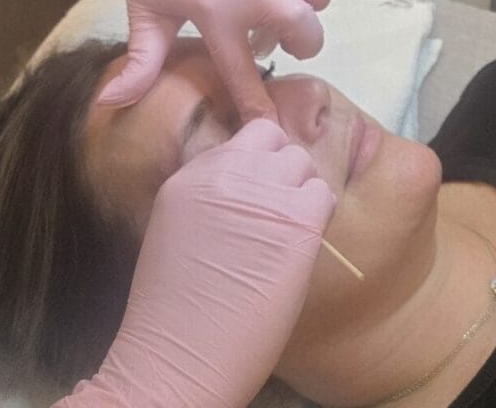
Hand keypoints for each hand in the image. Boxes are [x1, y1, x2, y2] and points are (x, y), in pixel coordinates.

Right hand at [56, 119, 334, 407]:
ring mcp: (260, 192)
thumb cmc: (173, 313)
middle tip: (277, 209)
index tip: (256, 191)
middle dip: (279, 168)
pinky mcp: (294, 221)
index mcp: (188, 175)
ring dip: (301, 189)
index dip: (254, 163)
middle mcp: (223, 171)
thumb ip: (207, 197)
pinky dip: (319, 215)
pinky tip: (303, 246)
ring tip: (289, 231)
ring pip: (301, 161)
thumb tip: (244, 191)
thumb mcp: (176, 230)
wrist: (177, 356)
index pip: (238, 138)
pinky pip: (322, 195)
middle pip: (272, 138)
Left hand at [101, 0, 331, 120]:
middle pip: (301, 23)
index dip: (258, 103)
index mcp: (214, 12)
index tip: (271, 123)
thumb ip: (140, 62)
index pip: (243, 71)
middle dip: (304, 43)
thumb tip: (109, 105)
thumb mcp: (143, 12)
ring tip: (295, 2)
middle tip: (287, 42)